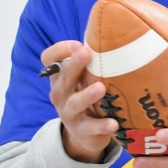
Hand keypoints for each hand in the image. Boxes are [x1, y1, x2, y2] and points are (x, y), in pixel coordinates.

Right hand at [41, 41, 116, 162]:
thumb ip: (94, 62)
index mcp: (61, 78)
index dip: (59, 50)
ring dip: (86, 95)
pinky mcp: (82, 131)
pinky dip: (102, 126)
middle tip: (86, 53)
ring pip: (74, 103)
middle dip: (74, 65)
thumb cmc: (89, 99)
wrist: (85, 135)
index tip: (77, 44)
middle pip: (63, 78)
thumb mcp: (86, 79)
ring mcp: (69, 113)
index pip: (49, 59)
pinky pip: (91, 128)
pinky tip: (113, 123)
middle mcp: (60, 94)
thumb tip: (119, 31)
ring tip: (100, 88)